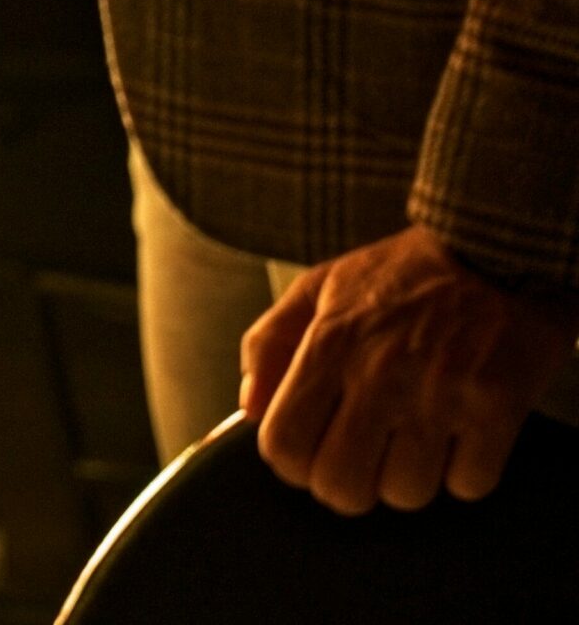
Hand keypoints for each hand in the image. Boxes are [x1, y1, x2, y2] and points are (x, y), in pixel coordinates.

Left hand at [242, 225, 578, 512]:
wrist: (491, 251)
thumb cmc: (399, 276)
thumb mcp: (318, 287)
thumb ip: (269, 343)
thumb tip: (248, 409)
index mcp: (328, 341)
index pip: (284, 445)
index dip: (292, 463)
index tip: (311, 450)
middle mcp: (378, 372)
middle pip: (342, 486)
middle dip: (347, 484)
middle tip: (362, 456)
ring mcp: (439, 394)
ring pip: (406, 494)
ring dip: (409, 478)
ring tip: (414, 438)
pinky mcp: (497, 411)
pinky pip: (468, 485)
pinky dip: (464, 470)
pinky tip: (459, 433)